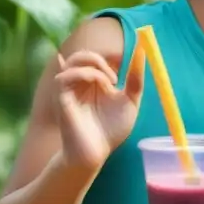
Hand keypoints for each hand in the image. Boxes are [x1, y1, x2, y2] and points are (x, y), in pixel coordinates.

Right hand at [55, 47, 144, 169]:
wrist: (97, 152)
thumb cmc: (111, 130)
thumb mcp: (130, 101)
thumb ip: (135, 79)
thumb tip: (142, 50)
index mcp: (93, 82)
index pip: (95, 58)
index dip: (110, 58)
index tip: (126, 70)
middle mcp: (80, 84)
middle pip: (81, 55)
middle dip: (99, 59)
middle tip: (116, 78)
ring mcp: (69, 90)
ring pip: (73, 62)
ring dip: (94, 65)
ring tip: (110, 83)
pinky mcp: (62, 100)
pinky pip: (64, 78)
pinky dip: (83, 74)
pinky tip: (99, 84)